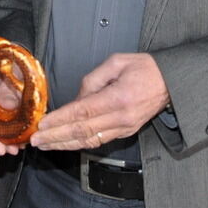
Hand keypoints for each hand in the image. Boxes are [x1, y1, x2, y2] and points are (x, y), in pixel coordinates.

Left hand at [30, 53, 168, 149]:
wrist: (172, 83)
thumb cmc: (145, 68)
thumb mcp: (116, 62)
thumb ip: (92, 79)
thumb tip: (76, 97)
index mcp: (118, 98)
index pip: (82, 112)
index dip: (60, 120)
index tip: (42, 124)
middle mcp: (121, 117)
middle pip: (82, 131)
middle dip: (56, 137)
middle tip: (36, 140)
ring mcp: (124, 128)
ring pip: (89, 141)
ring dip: (65, 144)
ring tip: (45, 145)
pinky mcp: (126, 132)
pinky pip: (99, 141)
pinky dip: (79, 143)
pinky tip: (64, 143)